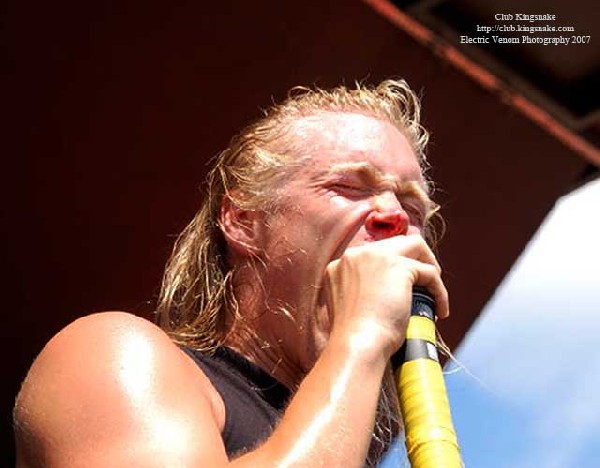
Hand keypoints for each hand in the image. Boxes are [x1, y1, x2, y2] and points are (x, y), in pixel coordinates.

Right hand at [322, 234, 447, 359]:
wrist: (356, 344)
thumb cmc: (354, 338)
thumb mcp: (350, 307)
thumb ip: (360, 292)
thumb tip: (384, 294)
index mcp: (339, 266)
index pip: (373, 255)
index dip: (391, 267)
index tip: (402, 286)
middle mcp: (356, 255)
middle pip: (394, 244)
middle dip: (412, 260)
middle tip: (423, 285)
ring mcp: (377, 257)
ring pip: (415, 245)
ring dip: (429, 265)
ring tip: (435, 290)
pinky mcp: (399, 268)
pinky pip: (430, 273)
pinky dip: (440, 292)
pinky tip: (440, 311)